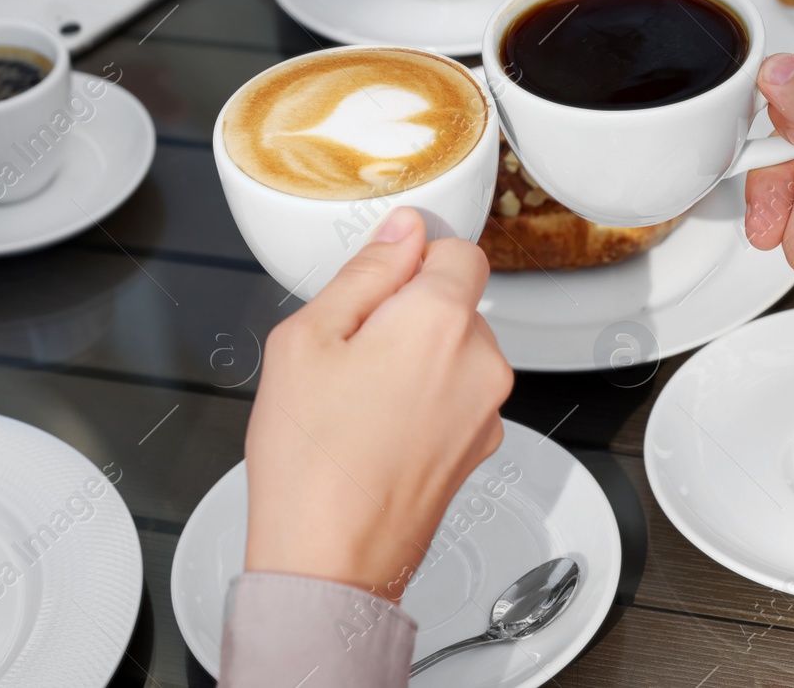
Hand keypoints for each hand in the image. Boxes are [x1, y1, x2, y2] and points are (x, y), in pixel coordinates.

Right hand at [243, 207, 512, 596]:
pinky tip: (374, 430)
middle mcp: (481, 363)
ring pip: (455, 352)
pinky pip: (455, 397)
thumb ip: (365, 272)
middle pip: (456, 304)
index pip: (458, 250)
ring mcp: (486, 411)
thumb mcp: (308, 337)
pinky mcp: (479, 448)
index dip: (413, 257)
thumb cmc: (312, 461)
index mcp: (442, 321)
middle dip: (408, 313)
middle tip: (349, 352)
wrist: (329, 562)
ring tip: (357, 400)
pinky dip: (423, 401)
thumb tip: (402, 232)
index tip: (378, 280)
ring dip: (416, 360)